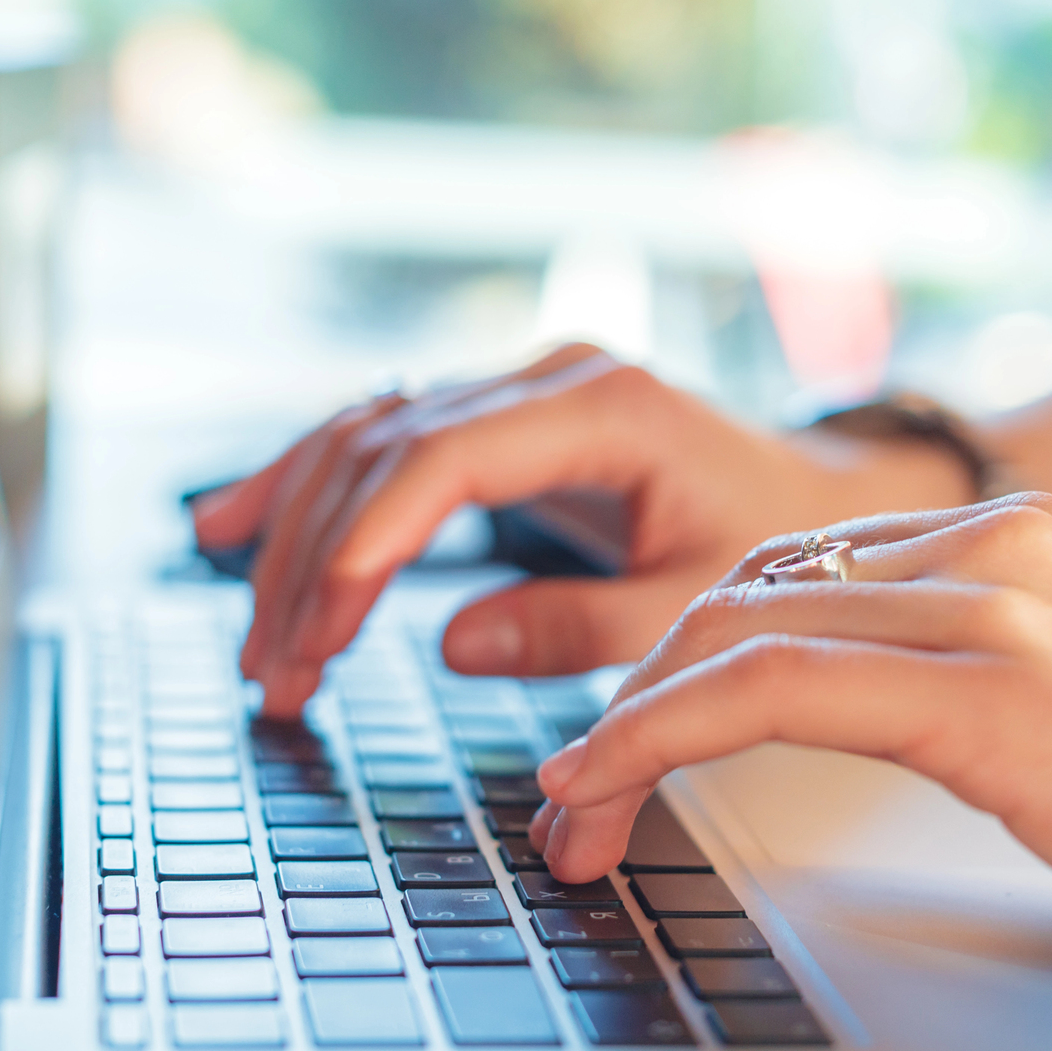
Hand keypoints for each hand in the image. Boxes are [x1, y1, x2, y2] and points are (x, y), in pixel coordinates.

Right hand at [190, 345, 970, 713]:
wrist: (821, 493)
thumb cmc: (775, 543)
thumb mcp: (697, 602)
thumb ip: (585, 627)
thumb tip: (453, 644)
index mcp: (604, 408)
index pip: (449, 454)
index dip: (371, 535)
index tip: (320, 621)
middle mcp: (546, 379)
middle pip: (385, 446)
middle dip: (314, 561)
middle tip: (276, 672)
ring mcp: (515, 390)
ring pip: (364, 437)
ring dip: (293, 534)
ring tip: (255, 640)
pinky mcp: (496, 418)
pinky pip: (376, 438)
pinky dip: (305, 487)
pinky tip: (230, 527)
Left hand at [531, 497, 1051, 1050]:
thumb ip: (970, 678)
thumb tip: (845, 704)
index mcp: (1022, 539)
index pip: (790, 571)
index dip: (676, 657)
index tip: (613, 744)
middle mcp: (1007, 546)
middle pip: (745, 589)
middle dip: (631, 689)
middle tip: (565, 794)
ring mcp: (1013, 609)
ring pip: (740, 628)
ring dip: (622, 724)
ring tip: (568, 814)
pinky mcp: (1014, 697)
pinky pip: (778, 689)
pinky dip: (663, 731)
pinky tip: (612, 783)